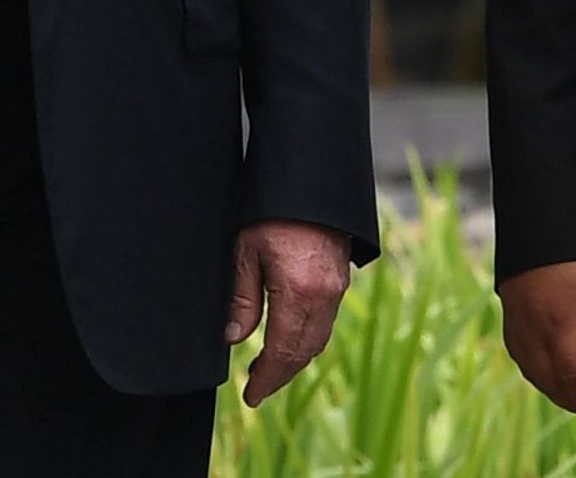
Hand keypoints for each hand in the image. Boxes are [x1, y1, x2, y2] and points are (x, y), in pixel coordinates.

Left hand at [225, 219, 350, 406]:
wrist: (310, 180)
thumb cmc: (272, 211)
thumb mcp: (246, 252)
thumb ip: (242, 299)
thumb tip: (235, 338)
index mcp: (299, 292)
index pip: (282, 351)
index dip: (266, 378)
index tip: (250, 396)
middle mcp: (324, 296)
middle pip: (304, 352)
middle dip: (281, 376)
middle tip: (256, 389)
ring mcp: (337, 288)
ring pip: (318, 340)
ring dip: (295, 359)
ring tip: (268, 368)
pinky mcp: (340, 279)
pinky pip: (326, 322)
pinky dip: (307, 339)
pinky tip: (288, 338)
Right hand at [497, 259, 575, 423]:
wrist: (536, 215)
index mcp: (559, 330)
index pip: (573, 382)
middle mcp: (533, 333)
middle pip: (550, 383)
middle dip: (571, 400)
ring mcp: (517, 322)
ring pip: (531, 371)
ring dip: (552, 387)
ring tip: (574, 393)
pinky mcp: (509, 310)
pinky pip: (519, 353)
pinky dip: (535, 368)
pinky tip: (546, 365)